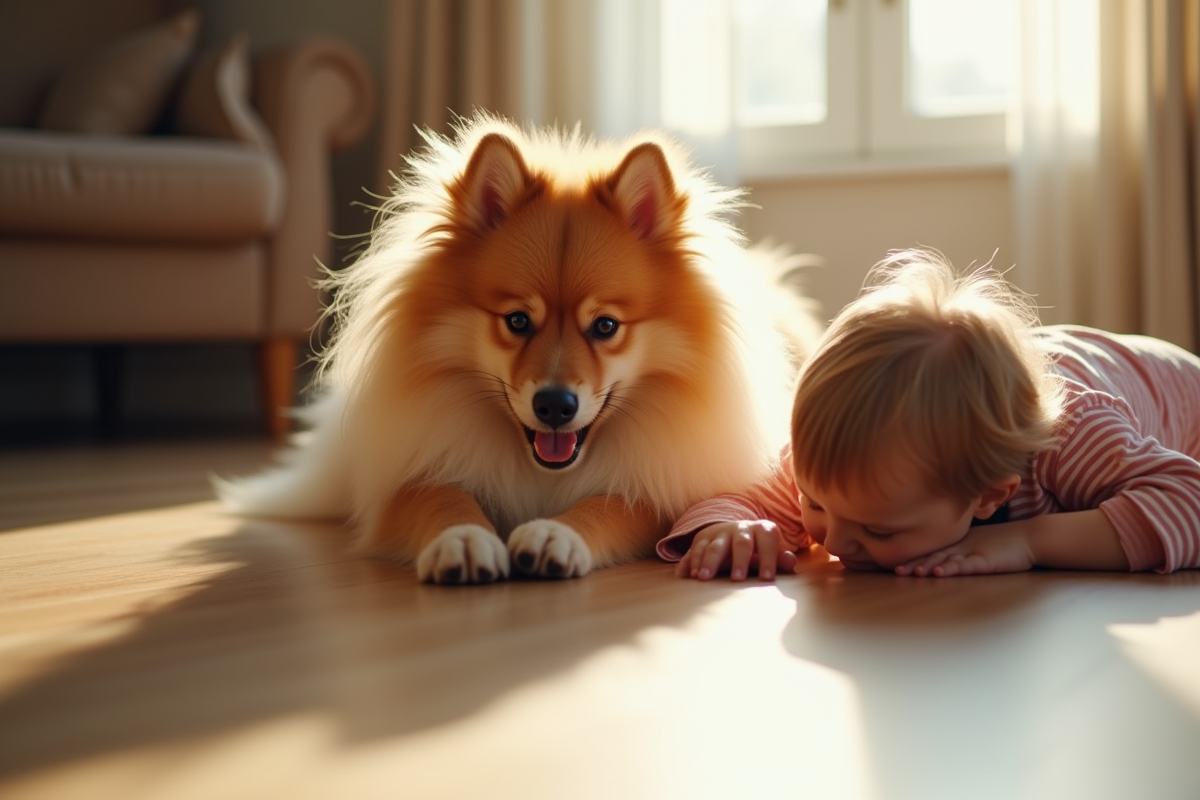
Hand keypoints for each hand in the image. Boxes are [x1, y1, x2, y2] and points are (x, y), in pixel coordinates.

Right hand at [675, 520, 797, 581]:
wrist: (733, 532)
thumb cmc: (758, 549)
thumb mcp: (770, 552)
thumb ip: (780, 559)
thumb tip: (791, 563)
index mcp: (761, 530)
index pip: (767, 541)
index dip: (768, 558)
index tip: (767, 578)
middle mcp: (740, 529)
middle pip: (740, 543)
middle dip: (739, 561)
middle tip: (737, 579)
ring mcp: (718, 534)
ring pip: (713, 546)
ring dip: (708, 562)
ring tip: (703, 578)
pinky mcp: (701, 540)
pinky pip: (693, 551)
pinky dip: (689, 563)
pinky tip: (686, 575)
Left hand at [894, 523, 1034, 576]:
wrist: (1029, 538)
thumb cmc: (1003, 543)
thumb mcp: (976, 545)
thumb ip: (959, 551)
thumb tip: (942, 561)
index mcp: (956, 543)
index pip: (930, 551)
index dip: (912, 558)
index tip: (894, 564)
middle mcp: (960, 546)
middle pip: (933, 556)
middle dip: (913, 564)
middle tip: (895, 571)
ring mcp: (972, 552)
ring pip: (946, 560)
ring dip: (928, 566)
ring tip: (912, 572)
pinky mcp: (986, 560)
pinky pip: (967, 565)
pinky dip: (953, 569)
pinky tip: (941, 572)